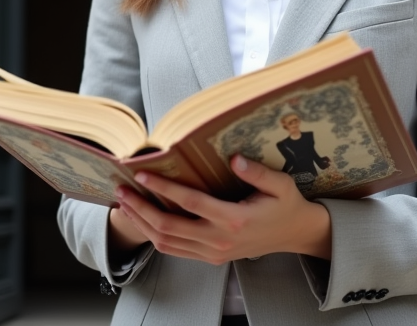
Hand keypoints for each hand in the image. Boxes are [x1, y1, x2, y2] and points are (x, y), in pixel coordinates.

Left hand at [113, 155, 331, 264]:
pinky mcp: (211, 258)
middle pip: (169, 227)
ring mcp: (214, 253)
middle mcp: (220, 240)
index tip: (142, 173)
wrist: (294, 234)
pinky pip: (175, 251)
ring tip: (125, 202)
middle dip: (141, 207)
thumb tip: (234, 158)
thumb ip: (257, 173)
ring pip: (167, 243)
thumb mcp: (280, 185)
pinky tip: (143, 219)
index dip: (163, 188)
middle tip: (121, 189)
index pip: (190, 203)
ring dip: (142, 223)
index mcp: (235, 220)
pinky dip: (154, 236)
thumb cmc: (286, 204)